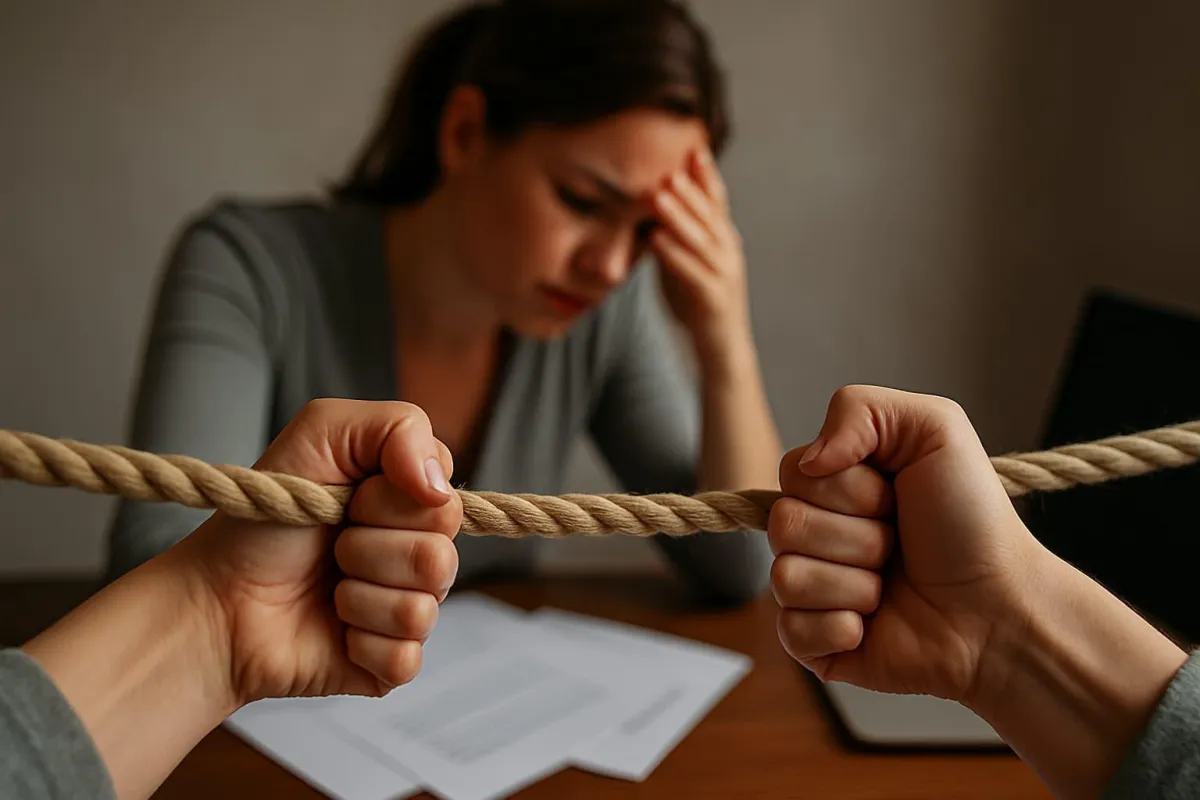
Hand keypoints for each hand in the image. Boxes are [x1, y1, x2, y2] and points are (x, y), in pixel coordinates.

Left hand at [179, 399, 461, 703]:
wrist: (215, 597)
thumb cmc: (263, 517)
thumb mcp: (323, 431)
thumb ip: (400, 427)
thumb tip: (440, 485)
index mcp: (413, 503)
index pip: (447, 502)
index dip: (392, 500)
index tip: (348, 498)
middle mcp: (418, 555)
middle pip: (440, 556)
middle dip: (369, 546)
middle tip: (331, 544)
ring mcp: (408, 610)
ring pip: (423, 609)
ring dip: (359, 595)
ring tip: (327, 588)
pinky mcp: (391, 662)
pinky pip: (405, 658)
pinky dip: (359, 641)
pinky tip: (333, 628)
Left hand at [651, 148, 752, 370]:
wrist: (721, 349)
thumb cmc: (699, 304)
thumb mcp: (685, 263)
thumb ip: (674, 239)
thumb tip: (651, 213)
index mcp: (724, 241)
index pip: (717, 202)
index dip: (707, 176)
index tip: (693, 148)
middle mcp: (729, 253)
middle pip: (710, 216)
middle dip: (691, 190)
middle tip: (669, 168)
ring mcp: (724, 276)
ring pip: (702, 240)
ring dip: (679, 216)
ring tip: (658, 195)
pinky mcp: (714, 299)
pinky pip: (692, 272)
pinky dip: (674, 254)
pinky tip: (656, 240)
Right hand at [768, 385, 1043, 703]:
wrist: (1002, 610)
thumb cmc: (974, 523)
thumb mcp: (934, 428)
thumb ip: (858, 409)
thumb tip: (807, 460)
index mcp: (834, 484)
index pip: (793, 472)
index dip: (848, 488)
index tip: (896, 498)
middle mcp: (816, 534)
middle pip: (783, 525)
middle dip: (857, 536)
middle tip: (900, 545)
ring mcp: (811, 590)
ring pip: (785, 578)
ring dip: (854, 583)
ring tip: (892, 585)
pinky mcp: (813, 643)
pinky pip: (790, 630)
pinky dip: (841, 628)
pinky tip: (876, 625)